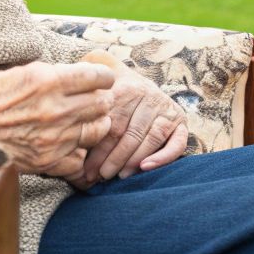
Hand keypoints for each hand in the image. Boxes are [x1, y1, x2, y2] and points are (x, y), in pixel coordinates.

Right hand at [0, 61, 115, 178]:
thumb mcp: (24, 71)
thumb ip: (55, 74)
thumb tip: (80, 74)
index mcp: (50, 80)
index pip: (99, 77)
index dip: (103, 77)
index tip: (100, 79)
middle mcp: (56, 109)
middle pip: (102, 104)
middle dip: (100, 100)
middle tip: (92, 100)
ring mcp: (53, 137)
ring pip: (97, 131)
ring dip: (94, 125)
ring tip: (83, 122)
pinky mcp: (46, 161)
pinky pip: (79, 159)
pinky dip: (77, 153)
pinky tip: (68, 146)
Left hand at [70, 52, 187, 188]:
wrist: (141, 82)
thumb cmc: (113, 88)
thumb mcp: (99, 76)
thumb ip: (86, 77)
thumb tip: (73, 79)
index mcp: (126, 87)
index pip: (112, 123)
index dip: (98, 149)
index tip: (86, 169)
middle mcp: (149, 96)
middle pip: (129, 133)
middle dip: (113, 159)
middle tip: (100, 176)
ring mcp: (166, 109)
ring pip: (150, 139)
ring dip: (133, 160)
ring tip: (119, 176)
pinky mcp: (181, 121)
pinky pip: (177, 143)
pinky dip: (162, 158)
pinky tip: (145, 168)